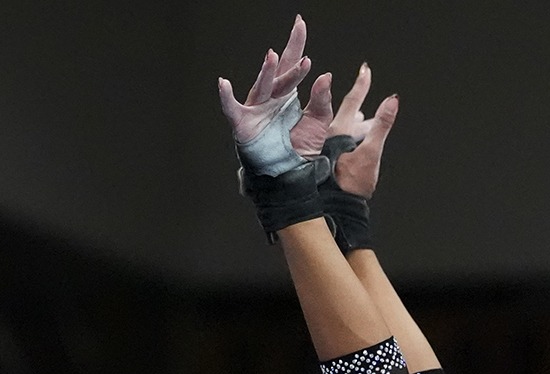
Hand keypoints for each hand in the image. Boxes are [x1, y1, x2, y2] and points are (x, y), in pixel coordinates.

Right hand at [215, 16, 313, 145]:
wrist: (289, 176)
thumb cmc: (299, 149)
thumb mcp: (318, 122)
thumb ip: (321, 100)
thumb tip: (325, 75)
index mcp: (287, 94)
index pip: (293, 64)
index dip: (297, 44)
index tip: (300, 23)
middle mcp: (271, 97)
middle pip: (280, 69)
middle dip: (289, 49)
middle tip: (298, 29)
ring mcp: (256, 109)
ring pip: (263, 86)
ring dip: (267, 71)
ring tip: (273, 56)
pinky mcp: (243, 124)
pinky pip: (232, 108)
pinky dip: (226, 97)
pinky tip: (224, 84)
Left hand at [327, 64, 399, 196]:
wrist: (333, 211)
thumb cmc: (350, 185)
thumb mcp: (371, 154)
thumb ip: (381, 126)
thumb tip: (393, 100)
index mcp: (339, 130)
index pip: (353, 100)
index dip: (362, 84)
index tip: (365, 69)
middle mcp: (329, 136)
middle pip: (349, 115)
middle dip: (359, 104)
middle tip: (364, 90)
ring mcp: (327, 150)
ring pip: (344, 130)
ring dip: (356, 124)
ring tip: (363, 121)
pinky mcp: (326, 163)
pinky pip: (339, 144)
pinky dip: (349, 140)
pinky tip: (350, 146)